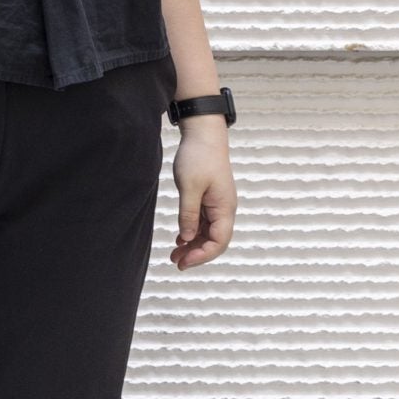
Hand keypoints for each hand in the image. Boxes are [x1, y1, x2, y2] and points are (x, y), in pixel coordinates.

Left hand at [170, 120, 235, 269]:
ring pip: (208, 233)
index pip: (218, 242)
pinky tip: (179, 239)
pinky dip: (192, 232)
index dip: (202, 255)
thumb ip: (188, 214)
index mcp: (224, 209)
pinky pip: (203, 222)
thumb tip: (187, 237)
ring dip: (192, 245)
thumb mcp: (189, 187)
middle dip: (196, 254)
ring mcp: (217, 205)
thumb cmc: (198, 158)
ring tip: (174, 255)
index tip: (184, 262)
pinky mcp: (209, 199)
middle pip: (214, 241)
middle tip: (176, 263)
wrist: (204, 135)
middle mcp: (224, 210)